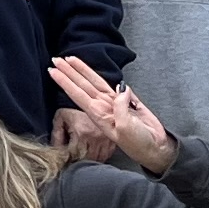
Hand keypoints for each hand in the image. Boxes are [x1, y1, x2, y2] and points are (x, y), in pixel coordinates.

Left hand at [47, 57, 172, 174]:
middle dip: (69, 72)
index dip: (65, 81)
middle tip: (55, 59)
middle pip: (83, 84)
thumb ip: (120, 107)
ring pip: (95, 82)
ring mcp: (114, 103)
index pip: (77, 94)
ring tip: (69, 59)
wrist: (156, 148)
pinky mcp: (128, 101)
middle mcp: (103, 107)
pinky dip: (108, 79)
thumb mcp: (125, 128)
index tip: (53, 71)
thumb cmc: (139, 143)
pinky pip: (114, 85)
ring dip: (82, 70)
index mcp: (99, 114)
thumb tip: (121, 88)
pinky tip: (96, 72)